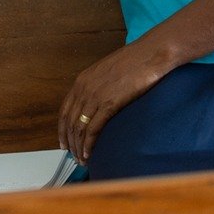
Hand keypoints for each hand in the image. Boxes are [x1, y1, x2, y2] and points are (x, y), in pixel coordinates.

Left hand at [58, 37, 173, 162]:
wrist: (151, 53)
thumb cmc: (136, 60)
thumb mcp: (108, 70)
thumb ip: (98, 84)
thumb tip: (98, 99)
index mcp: (82, 80)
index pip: (64, 111)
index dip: (62, 130)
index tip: (64, 143)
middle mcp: (84, 89)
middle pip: (70, 122)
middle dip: (70, 142)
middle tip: (73, 156)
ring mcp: (95, 96)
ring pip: (79, 128)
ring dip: (78, 147)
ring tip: (81, 159)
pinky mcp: (109, 104)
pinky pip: (93, 129)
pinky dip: (89, 144)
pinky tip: (89, 153)